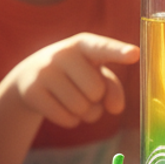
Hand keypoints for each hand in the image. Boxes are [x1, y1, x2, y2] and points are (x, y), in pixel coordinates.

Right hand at [8, 34, 139, 127]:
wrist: (30, 75)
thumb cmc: (74, 72)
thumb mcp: (95, 72)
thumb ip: (113, 87)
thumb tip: (116, 108)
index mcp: (84, 43)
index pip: (103, 48)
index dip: (119, 52)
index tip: (134, 54)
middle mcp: (62, 53)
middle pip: (96, 91)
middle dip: (95, 98)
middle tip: (83, 90)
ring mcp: (44, 72)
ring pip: (81, 108)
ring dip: (84, 112)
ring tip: (73, 99)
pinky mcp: (32, 92)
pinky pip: (66, 118)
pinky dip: (70, 120)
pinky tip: (61, 107)